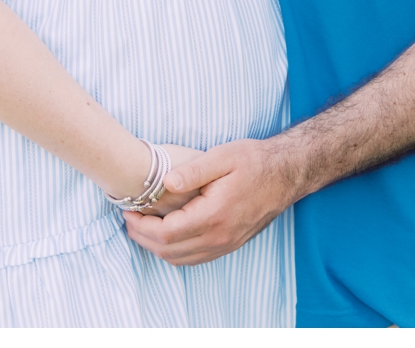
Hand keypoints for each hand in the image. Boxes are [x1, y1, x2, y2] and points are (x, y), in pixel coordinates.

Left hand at [123, 138, 297, 264]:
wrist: (285, 174)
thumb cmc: (254, 161)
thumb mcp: (222, 156)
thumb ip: (192, 171)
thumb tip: (164, 183)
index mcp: (214, 214)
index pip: (167, 233)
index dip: (141, 225)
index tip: (128, 209)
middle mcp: (220, 236)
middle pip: (169, 250)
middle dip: (143, 236)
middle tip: (129, 216)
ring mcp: (225, 244)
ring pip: (181, 259)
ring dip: (156, 246)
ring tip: (142, 224)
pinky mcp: (229, 244)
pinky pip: (194, 258)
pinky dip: (174, 250)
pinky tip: (166, 232)